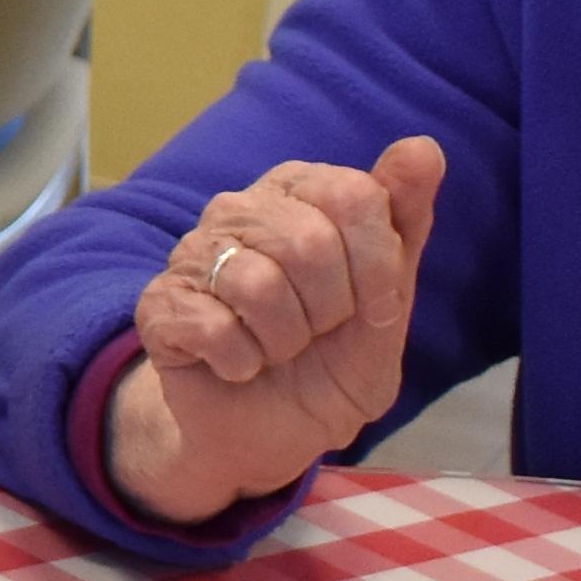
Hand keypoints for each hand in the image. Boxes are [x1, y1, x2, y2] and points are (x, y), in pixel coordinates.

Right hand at [97, 137, 448, 527]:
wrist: (274, 433)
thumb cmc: (332, 360)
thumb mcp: (388, 300)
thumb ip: (405, 222)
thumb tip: (422, 146)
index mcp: (299, 191)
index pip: (355, 196)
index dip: (377, 267)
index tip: (372, 307)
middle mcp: (240, 207)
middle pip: (309, 241)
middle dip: (330, 310)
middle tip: (315, 332)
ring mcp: (192, 253)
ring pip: (259, 285)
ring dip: (285, 342)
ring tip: (277, 350)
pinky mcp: (159, 304)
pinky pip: (213, 328)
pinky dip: (242, 363)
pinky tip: (239, 366)